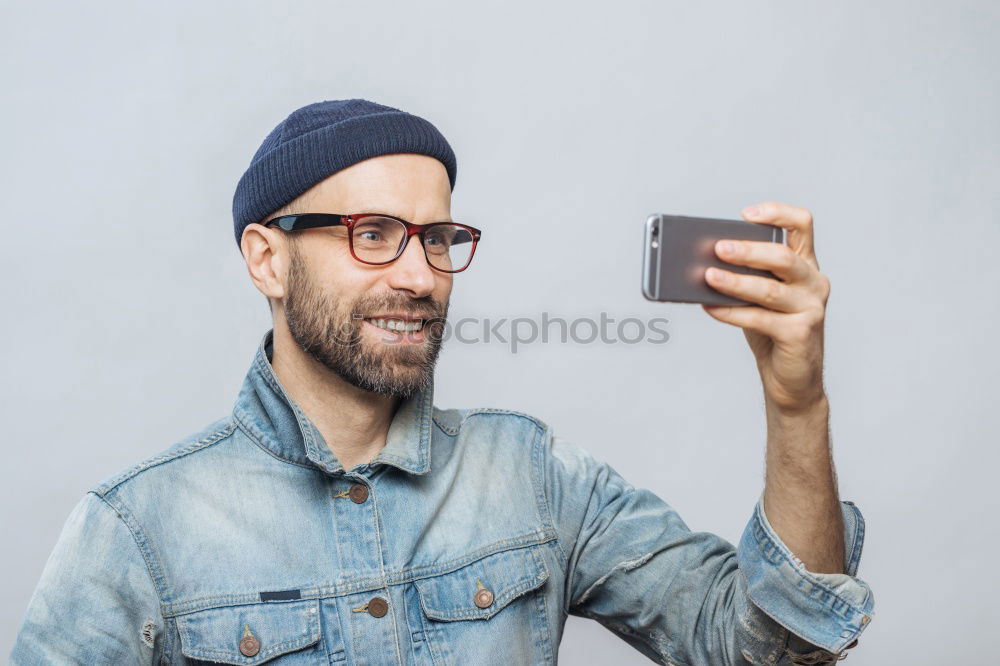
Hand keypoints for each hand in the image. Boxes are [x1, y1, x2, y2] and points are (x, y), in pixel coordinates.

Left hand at [701, 202, 829, 413]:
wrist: (791, 376)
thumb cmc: (772, 329)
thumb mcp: (759, 297)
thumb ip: (744, 277)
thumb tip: (702, 263)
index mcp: (805, 264)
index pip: (802, 225)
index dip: (777, 213)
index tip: (746, 214)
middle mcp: (814, 282)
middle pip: (783, 257)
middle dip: (748, 251)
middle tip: (718, 248)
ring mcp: (811, 308)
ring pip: (770, 290)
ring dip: (735, 282)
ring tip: (708, 276)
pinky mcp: (800, 334)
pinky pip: (760, 319)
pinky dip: (731, 313)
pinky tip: (710, 308)